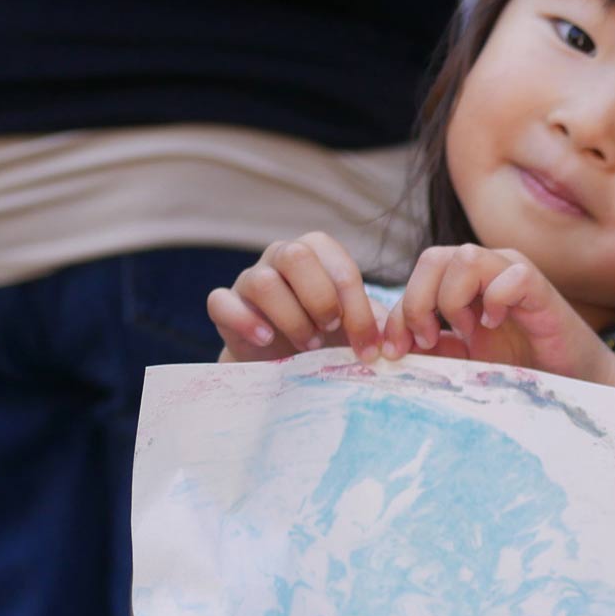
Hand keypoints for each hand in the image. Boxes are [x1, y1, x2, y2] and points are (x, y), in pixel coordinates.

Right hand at [207, 232, 387, 362]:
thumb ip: (376, 325)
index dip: (357, 308)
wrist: (285, 362)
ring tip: (308, 344)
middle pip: (296, 256)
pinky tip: (268, 340)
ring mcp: (249, 278)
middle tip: (330, 331)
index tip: (368, 346)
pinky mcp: (225, 304)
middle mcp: (281, 256)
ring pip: (263, 281)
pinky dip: (246, 322)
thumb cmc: (327, 334)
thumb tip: (393, 337)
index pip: (340, 267)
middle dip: (320, 299)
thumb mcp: (355, 327)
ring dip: (291, 318)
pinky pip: (222, 301)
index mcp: (318, 253)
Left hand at [383, 245, 614, 390]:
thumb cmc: (520, 368)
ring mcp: (514, 275)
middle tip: (426, 340)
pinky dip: (495, 301)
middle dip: (418, 301)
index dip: (400, 310)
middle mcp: (488, 269)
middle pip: (433, 256)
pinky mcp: (541, 290)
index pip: (419, 274)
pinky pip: (510, 276)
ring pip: (465, 257)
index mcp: (465, 281)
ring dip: (452, 300)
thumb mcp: (464, 360)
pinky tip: (495, 326)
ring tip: (465, 333)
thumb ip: (432, 346)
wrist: (571, 382)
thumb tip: (391, 344)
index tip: (396, 351)